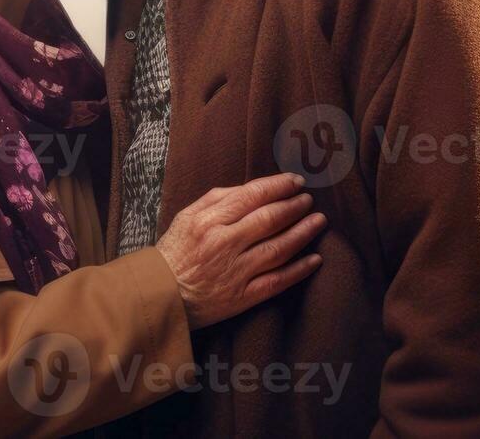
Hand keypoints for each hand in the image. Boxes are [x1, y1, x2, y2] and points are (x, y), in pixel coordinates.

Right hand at [153, 173, 325, 329]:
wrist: (160, 296)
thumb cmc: (174, 252)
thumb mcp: (186, 216)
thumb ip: (217, 199)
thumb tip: (252, 189)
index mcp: (209, 221)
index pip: (252, 196)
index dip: (278, 186)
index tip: (296, 181)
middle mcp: (224, 244)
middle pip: (270, 220)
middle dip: (295, 206)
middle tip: (309, 200)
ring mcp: (235, 272)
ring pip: (279, 249)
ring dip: (303, 233)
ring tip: (319, 221)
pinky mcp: (242, 297)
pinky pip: (277, 281)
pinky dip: (299, 270)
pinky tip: (315, 259)